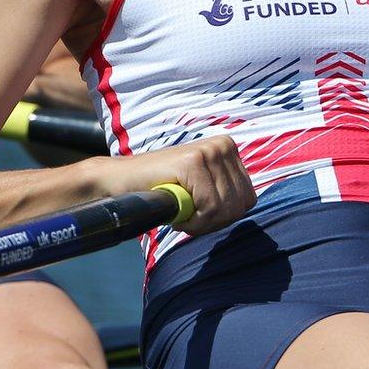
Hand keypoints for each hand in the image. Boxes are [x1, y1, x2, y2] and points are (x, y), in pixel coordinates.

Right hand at [86, 135, 253, 235]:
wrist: (120, 182)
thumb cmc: (162, 191)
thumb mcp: (202, 189)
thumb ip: (225, 193)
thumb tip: (247, 206)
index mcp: (229, 149)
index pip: (248, 199)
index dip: (224, 217)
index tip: (199, 216)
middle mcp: (223, 145)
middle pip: (239, 205)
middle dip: (214, 222)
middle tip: (187, 217)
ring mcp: (209, 150)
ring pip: (224, 208)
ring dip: (200, 222)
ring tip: (180, 212)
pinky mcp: (193, 160)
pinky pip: (209, 207)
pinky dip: (192, 220)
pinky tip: (175, 212)